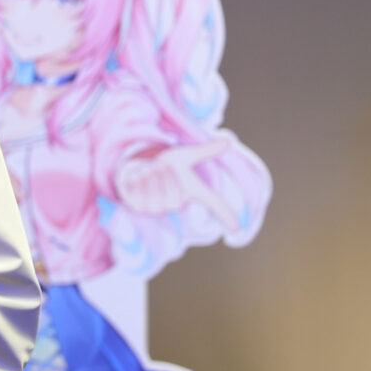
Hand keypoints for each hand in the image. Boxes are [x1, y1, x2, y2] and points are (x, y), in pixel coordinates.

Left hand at [115, 139, 235, 224]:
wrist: (137, 172)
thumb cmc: (164, 166)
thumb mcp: (184, 157)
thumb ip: (205, 151)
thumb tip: (228, 141)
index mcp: (192, 193)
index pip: (215, 204)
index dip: (226, 216)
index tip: (237, 228)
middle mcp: (178, 205)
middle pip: (170, 178)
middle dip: (161, 167)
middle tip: (158, 170)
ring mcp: (158, 209)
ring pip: (152, 178)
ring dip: (146, 169)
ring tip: (147, 174)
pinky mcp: (139, 209)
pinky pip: (137, 183)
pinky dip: (134, 174)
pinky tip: (135, 179)